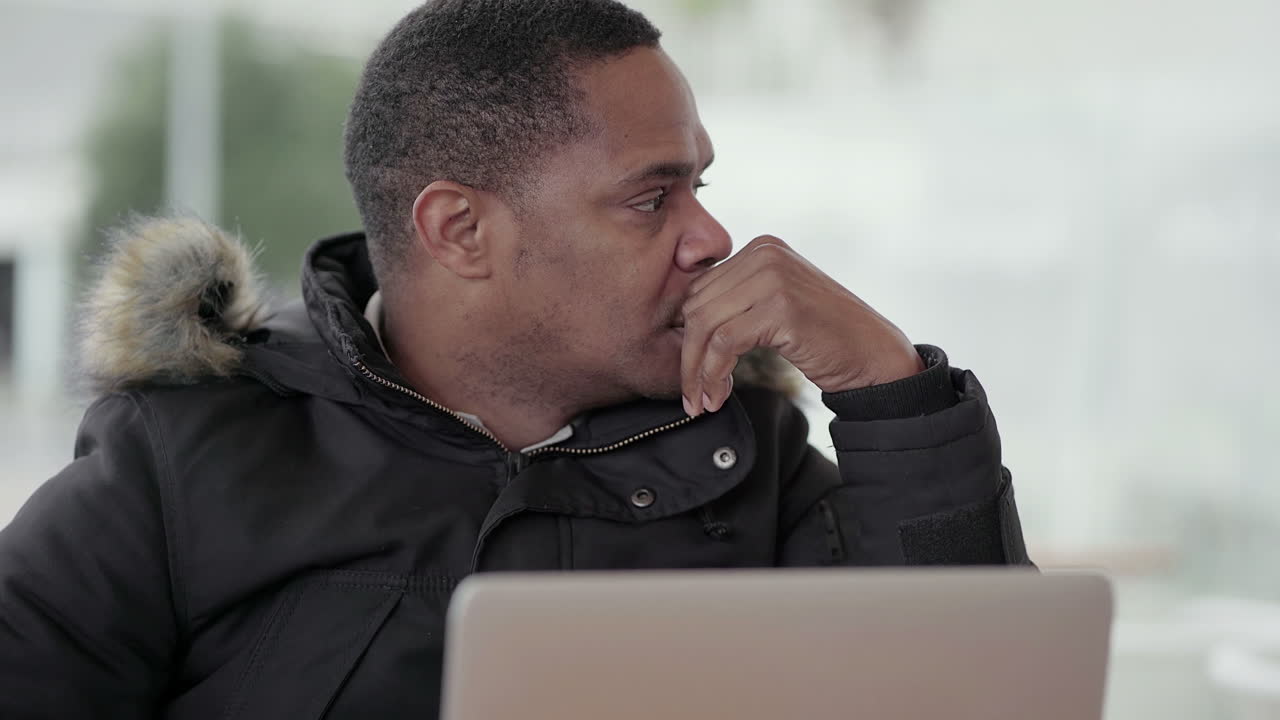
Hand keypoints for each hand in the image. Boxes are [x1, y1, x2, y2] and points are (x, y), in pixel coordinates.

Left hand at [680, 235, 923, 414]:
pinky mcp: (780, 306)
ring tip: (704, 401)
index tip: (692, 372)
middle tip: (695, 395)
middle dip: (689, 356)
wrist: (875, 356)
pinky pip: (724, 342)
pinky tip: (720, 395)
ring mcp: (773, 277)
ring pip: (704, 325)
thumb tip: (683, 325)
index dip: (689, 334)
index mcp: (761, 249)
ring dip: (698, 371)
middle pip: (696, 306)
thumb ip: (738, 302)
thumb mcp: (777, 305)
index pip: (700, 289)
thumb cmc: (826, 338)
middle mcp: (765, 254)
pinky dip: (714, 373)